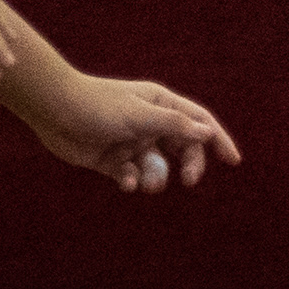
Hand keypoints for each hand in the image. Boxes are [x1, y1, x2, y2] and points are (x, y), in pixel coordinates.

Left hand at [21, 70, 240, 193]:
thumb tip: (208, 132)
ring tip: (146, 184)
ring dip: (156, 177)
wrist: (55, 111)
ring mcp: (131, 142)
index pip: (198, 121)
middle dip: (188, 165)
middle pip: (182, 147)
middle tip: (189, 181)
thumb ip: (174, 125)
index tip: (233, 161)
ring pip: (156, 165)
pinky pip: (132, 175)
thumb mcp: (140, 116)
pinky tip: (125, 181)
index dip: (217, 139)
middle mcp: (149, 123)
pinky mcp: (112, 160)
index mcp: (161, 104)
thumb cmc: (99, 106)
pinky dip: (132, 181)